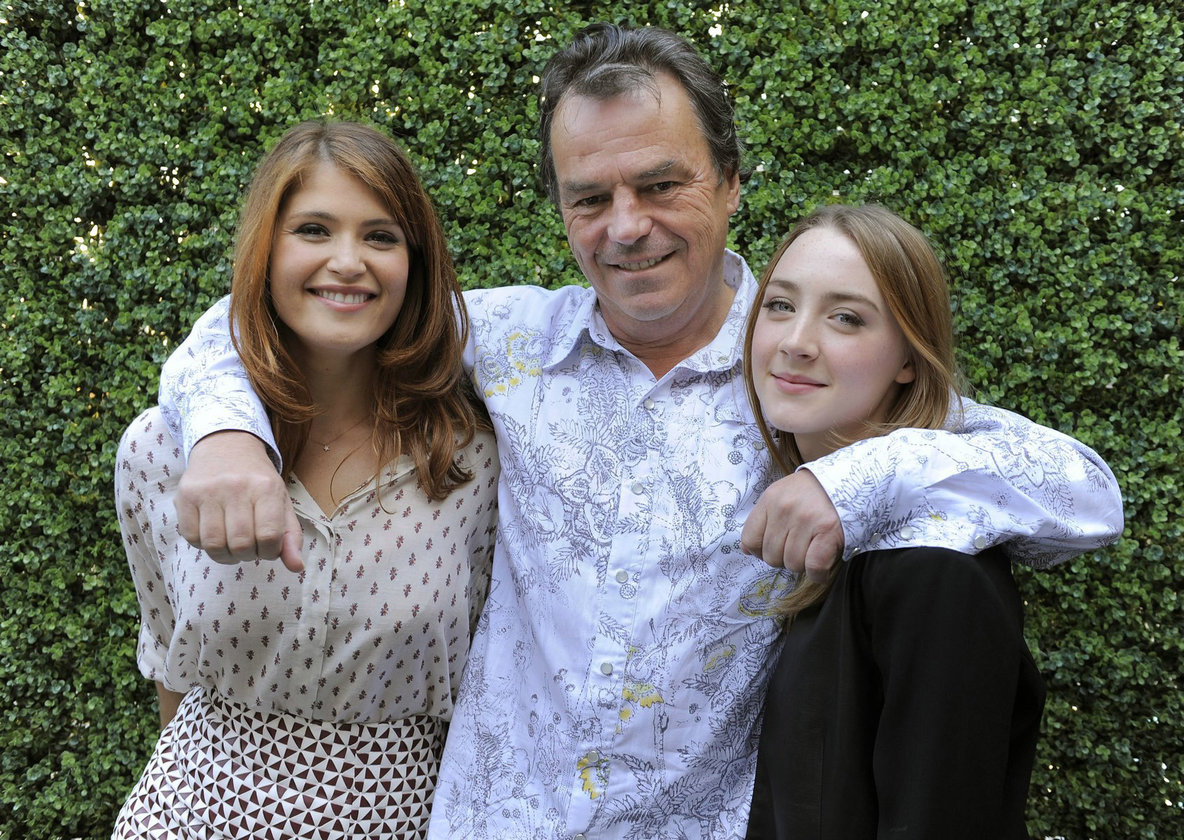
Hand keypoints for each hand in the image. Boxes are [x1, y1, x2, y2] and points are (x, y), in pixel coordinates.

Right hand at [174, 431, 303, 571]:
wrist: (226, 444)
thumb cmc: (258, 480)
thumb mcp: (281, 502)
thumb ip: (291, 536)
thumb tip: (296, 567)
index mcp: (266, 488)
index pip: (269, 537)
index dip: (269, 552)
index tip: (268, 547)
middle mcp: (236, 487)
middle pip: (240, 544)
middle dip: (247, 555)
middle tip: (248, 546)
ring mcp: (207, 490)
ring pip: (213, 545)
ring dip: (224, 555)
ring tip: (231, 544)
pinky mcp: (185, 495)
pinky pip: (191, 537)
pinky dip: (203, 544)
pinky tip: (213, 532)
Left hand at [740, 469, 843, 580]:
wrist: (850, 478)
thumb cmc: (814, 492)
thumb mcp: (782, 495)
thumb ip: (763, 520)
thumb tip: (747, 550)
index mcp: (770, 499)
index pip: (750, 540)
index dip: (760, 551)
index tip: (774, 547)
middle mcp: (784, 509)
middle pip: (771, 557)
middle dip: (784, 559)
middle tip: (799, 547)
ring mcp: (806, 519)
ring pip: (792, 564)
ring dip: (803, 565)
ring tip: (813, 550)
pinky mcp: (828, 530)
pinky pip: (814, 566)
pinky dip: (818, 574)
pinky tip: (822, 567)